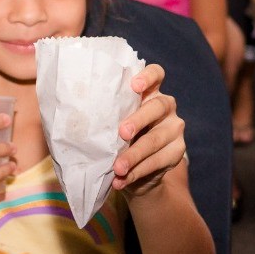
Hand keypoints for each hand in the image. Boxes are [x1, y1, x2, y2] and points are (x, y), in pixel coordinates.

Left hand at [112, 65, 187, 196]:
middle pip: (158, 106)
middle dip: (139, 119)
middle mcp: (166, 106)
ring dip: (134, 155)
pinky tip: (122, 179)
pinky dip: (137, 172)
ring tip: (118, 168)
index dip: (147, 77)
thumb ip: (107, 117)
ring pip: (156, 139)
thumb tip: (77, 120)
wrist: (136, 171)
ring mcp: (174, 129)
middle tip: (122, 133)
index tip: (134, 86)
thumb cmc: (118, 138)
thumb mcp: (114, 123)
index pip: (156, 74)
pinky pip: (157, 161)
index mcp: (150, 92)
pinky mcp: (177, 152)